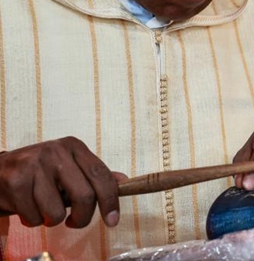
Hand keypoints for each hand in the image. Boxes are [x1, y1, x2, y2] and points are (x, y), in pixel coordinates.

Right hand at [0, 137, 125, 228]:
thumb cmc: (38, 172)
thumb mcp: (67, 166)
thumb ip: (92, 174)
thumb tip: (123, 181)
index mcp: (73, 146)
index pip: (100, 174)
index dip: (111, 200)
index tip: (112, 220)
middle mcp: (56, 151)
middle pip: (85, 196)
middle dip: (82, 218)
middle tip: (74, 222)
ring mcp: (34, 165)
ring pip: (58, 212)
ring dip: (51, 220)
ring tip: (43, 208)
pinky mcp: (16, 182)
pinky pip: (35, 217)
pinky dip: (33, 220)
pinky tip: (27, 207)